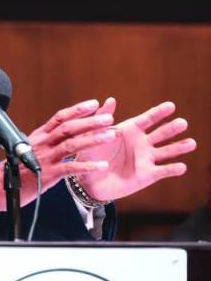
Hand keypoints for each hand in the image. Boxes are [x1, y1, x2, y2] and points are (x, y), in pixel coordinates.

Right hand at [0, 99, 121, 212]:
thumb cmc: (15, 168)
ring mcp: (45, 158)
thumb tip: (61, 135)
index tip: (94, 104)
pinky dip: (88, 166)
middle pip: (68, 128)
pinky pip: (71, 168)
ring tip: (110, 135)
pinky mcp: (48, 174)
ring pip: (71, 144)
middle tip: (108, 118)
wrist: (0, 185)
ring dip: (93, 138)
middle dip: (90, 121)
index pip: (60, 117)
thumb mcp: (30, 149)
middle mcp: (42, 144)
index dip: (77, 110)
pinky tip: (102, 165)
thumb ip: (46, 142)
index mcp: (39, 136)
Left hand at [72, 100, 195, 201]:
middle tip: (183, 123)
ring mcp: (146, 159)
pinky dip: (172, 169)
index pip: (148, 119)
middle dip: (172, 128)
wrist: (89, 180)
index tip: (171, 105)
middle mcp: (142, 143)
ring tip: (191, 143)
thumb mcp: (94, 134)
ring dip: (179, 147)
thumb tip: (111, 100)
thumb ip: (102, 118)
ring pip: (167, 151)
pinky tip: (181, 166)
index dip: (159, 113)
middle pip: (161, 133)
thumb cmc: (90, 154)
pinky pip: (163, 171)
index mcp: (130, 130)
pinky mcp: (148, 175)